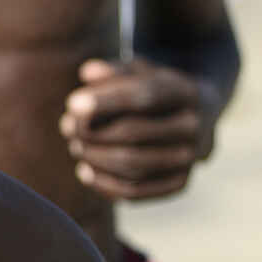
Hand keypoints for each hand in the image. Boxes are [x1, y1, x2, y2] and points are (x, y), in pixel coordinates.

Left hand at [60, 58, 219, 200]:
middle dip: (91, 132)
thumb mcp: (138, 71)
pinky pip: (138, 190)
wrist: (195, 117)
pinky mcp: (180, 182)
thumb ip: (113, 70)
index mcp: (184, 91)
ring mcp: (190, 157)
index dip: (106, 101)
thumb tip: (89, 72)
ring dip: (94, 157)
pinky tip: (85, 171)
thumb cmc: (152, 89)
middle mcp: (193, 126)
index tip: (73, 104)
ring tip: (75, 146)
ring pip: (133, 165)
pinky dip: (106, 185)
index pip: (144, 96)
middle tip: (67, 127)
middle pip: (133, 133)